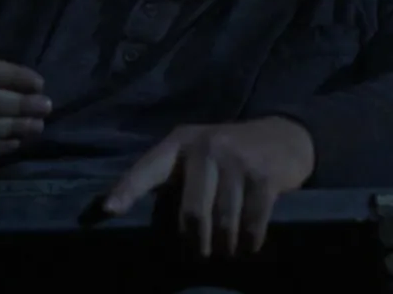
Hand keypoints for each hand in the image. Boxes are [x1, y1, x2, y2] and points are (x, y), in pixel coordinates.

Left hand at [102, 117, 315, 256]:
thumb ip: (172, 175)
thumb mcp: (198, 152)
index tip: (108, 209)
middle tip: (197, 257)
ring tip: (224, 254)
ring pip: (223, 223)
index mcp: (180, 143)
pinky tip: (249, 246)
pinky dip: (249, 242)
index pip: (148, 168)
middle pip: (192, 212)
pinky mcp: (264, 176)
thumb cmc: (230, 152)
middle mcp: (207, 147)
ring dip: (224, 247)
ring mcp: (238, 160)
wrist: (284, 136)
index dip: (127, 189)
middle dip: (195, 243)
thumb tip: (130, 213)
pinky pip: (251, 223)